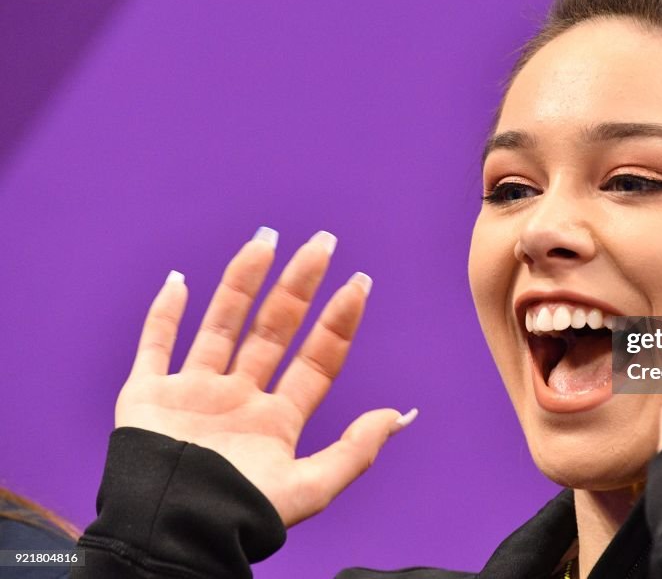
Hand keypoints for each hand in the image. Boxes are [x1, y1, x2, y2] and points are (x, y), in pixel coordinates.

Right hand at [116, 228, 414, 526]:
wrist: (169, 533)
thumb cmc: (240, 516)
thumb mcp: (311, 486)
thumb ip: (356, 450)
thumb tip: (401, 415)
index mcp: (277, 420)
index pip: (316, 359)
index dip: (339, 322)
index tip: (359, 283)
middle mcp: (239, 398)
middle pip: (274, 329)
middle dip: (299, 286)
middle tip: (323, 242)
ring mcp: (194, 393)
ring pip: (221, 323)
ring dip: (241, 281)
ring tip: (266, 240)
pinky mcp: (147, 395)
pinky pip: (154, 345)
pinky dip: (163, 313)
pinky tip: (179, 279)